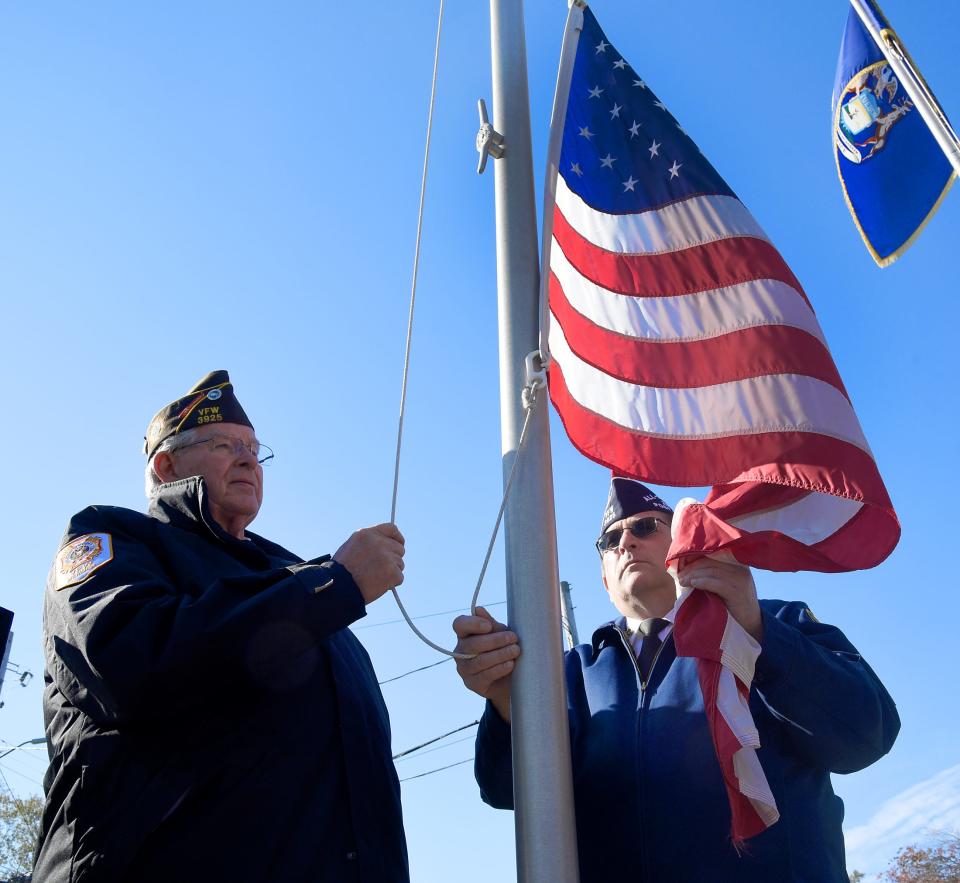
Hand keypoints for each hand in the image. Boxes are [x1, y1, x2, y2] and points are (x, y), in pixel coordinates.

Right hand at [333, 523, 404, 604]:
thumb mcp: (352, 547)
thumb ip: (370, 543)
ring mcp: (387, 557)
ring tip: (374, 578)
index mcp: (367, 534)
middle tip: (380, 570)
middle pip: (399, 548)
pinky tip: (377, 585)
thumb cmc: (341, 571)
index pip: (392, 529)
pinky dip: (391, 583)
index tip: (399, 544)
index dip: (397, 538)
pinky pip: (399, 577)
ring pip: (399, 564)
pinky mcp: (392, 572)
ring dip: (391, 572)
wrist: (338, 588)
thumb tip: (386, 545)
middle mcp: (379, 542)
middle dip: (393, 559)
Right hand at [452, 607, 519, 722]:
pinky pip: (484, 676)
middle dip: (495, 640)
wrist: (509, 678)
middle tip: (514, 638)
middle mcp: (460, 652)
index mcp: (464, 635)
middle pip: (472, 644)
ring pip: (479, 661)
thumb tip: (478, 609)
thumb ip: (490, 624)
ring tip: (516, 650)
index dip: (472, 624)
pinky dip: (499, 669)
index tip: (489, 626)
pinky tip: (510, 664)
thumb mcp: (499, 634)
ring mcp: (464, 669)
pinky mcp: (472, 684)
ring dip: (500, 654)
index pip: (459, 625)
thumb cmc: (502, 649)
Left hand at [676, 557, 762, 641]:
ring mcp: (740, 579)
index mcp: (735, 562)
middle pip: (710, 561)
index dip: (693, 557)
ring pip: (712, 571)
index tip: (679, 564)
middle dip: (691, 568)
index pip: (711, 553)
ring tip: (682, 581)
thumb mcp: (719, 583)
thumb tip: (681, 563)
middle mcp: (740, 568)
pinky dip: (703, 582)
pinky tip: (693, 584)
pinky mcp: (738, 592)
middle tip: (679, 576)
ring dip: (693, 575)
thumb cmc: (728, 602)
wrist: (748, 624)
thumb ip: (706, 572)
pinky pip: (717, 583)